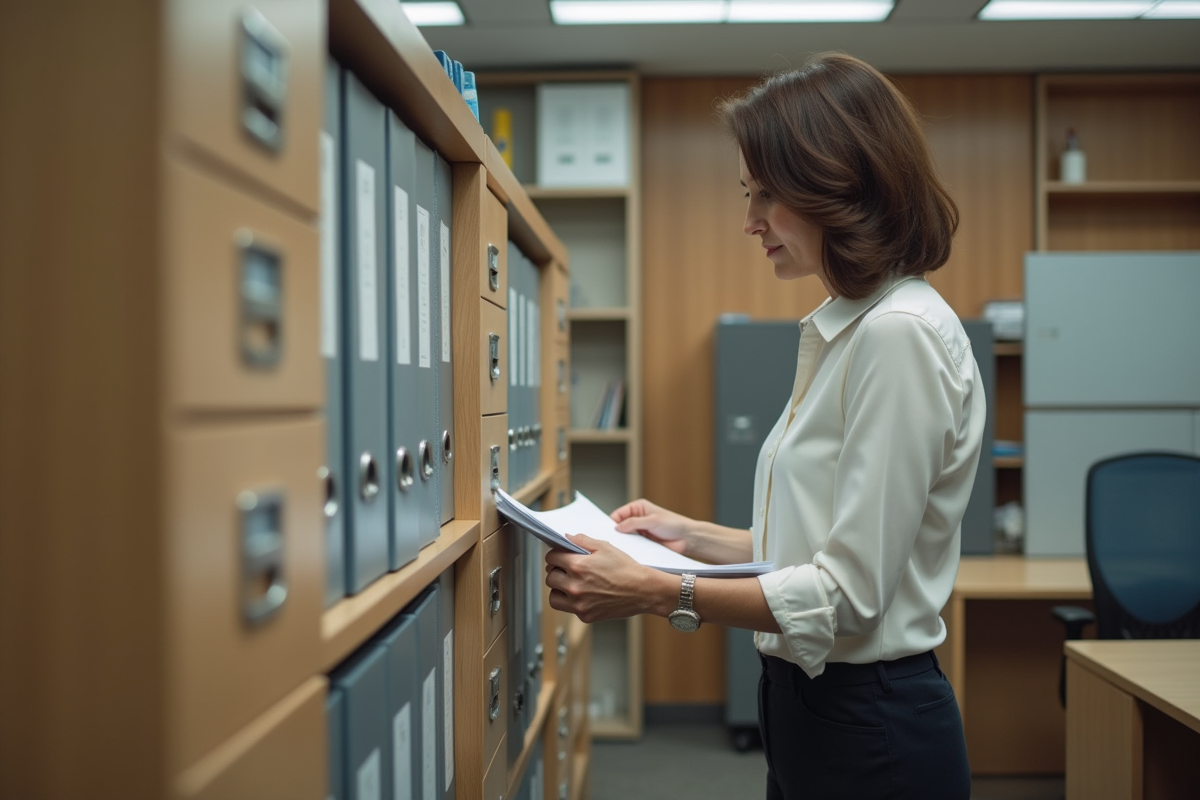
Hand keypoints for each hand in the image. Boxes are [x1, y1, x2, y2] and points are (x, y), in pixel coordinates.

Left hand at [545, 534, 668, 622]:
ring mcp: (579, 603)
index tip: (560, 556)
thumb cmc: (627, 569)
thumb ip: (582, 541)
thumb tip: (566, 538)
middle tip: (567, 569)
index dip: (556, 554)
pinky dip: (571, 601)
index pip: (552, 558)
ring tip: (570, 583)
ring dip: (558, 588)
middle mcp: (575, 586)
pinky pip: (567, 608)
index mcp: (578, 566)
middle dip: (557, 570)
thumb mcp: (605, 547)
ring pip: (553, 596)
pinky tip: (582, 594)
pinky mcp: (585, 615)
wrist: (643, 591)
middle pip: (550, 577)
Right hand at [609, 498, 694, 555]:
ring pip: (626, 537)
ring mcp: (640, 531)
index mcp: (638, 508)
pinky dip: (630, 549)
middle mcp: (637, 519)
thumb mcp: (652, 521)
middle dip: (616, 533)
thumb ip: (633, 523)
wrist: (687, 539)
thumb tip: (617, 527)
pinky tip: (627, 553)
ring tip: (619, 548)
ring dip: (623, 542)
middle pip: (620, 526)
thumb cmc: (674, 524)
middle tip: (611, 542)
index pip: (618, 514)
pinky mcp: (644, 543)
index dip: (611, 523)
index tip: (606, 532)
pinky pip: (633, 546)